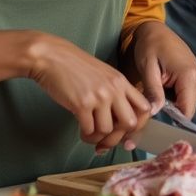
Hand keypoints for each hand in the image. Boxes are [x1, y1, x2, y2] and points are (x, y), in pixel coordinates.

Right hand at [25, 32, 151, 153]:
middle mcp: (113, 89)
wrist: (50, 56)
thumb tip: (118, 120)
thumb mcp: (102, 74)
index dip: (139, 124)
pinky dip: (86, 135)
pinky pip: (90, 130)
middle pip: (130, 123)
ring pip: (107, 130)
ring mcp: (98, 96)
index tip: (126, 131)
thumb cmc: (73, 66)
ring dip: (98, 138)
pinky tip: (82, 131)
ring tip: (90, 134)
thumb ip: (114, 92)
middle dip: (119, 136)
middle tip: (107, 138)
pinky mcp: (81, 104)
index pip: (145, 108)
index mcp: (121, 81)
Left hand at [128, 21, 195, 118]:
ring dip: (173, 104)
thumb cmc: (150, 47)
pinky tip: (164, 88)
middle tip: (152, 102)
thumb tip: (154, 112)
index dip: (172, 119)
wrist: (157, 31)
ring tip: (158, 92)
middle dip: (170, 112)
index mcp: (190, 76)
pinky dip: (176, 97)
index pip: (187, 112)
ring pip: (187, 105)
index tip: (156, 116)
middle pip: (187, 110)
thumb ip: (153, 92)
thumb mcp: (148, 69)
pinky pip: (188, 97)